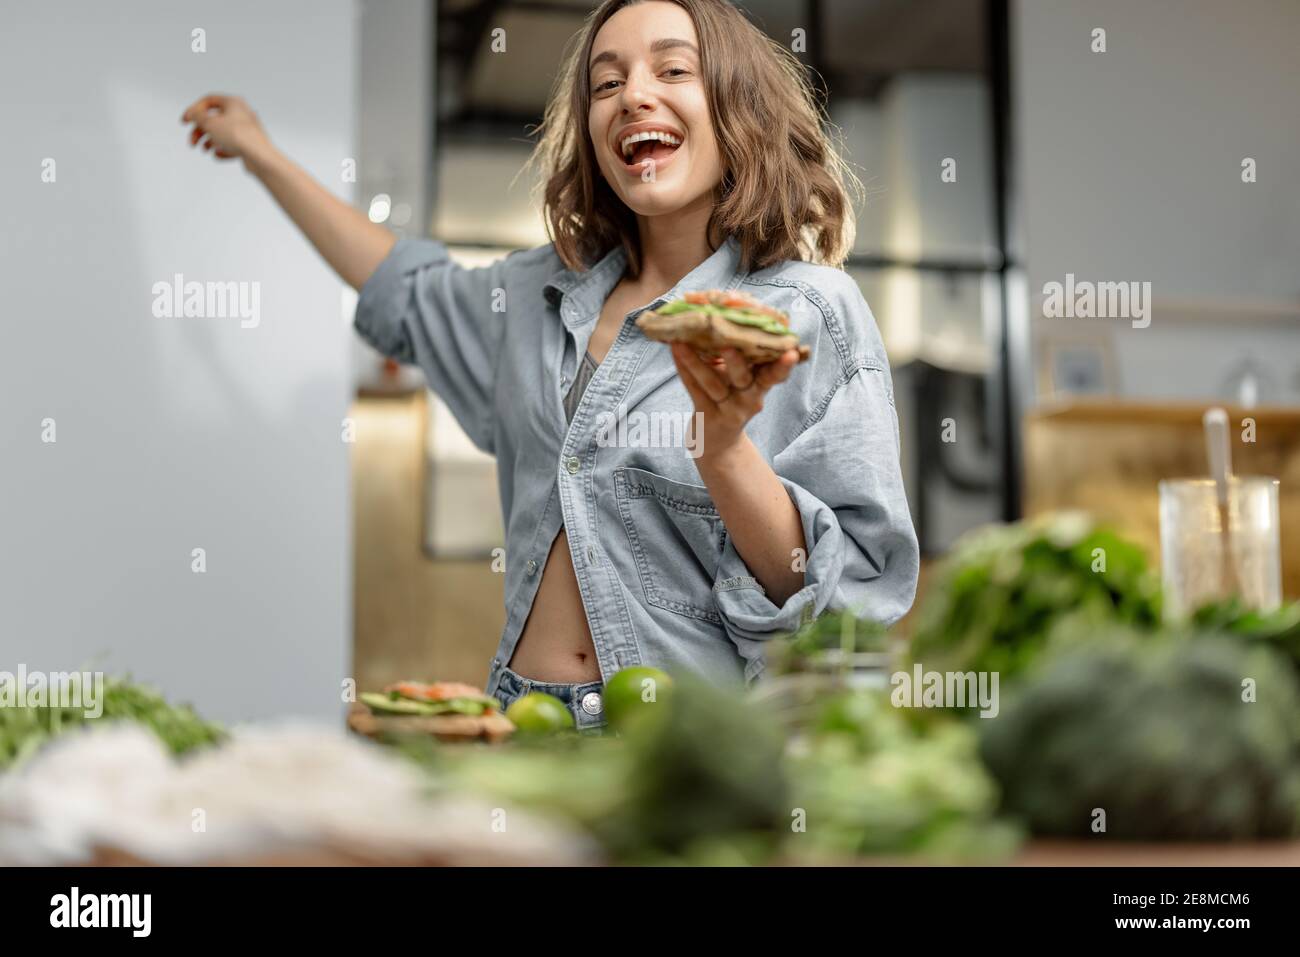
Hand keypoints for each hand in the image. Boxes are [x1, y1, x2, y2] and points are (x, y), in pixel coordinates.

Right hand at [180, 94, 269, 162]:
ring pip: (222, 133)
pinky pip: (231, 145)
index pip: (208, 101)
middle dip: (200, 131)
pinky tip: (218, 154)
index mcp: (234, 102)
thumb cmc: (239, 137)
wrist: (260, 157)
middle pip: (214, 119)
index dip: (194, 110)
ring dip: (209, 141)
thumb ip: (196, 116)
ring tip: (204, 150)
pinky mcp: (249, 143)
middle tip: (192, 142)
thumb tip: (192, 114)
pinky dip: (222, 149)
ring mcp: (246, 129)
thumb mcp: (210, 123)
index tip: (185, 121)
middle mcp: (241, 113)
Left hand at [670, 343, 798, 461]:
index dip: (783, 365)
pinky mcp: (707, 415)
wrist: (718, 442)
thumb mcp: (745, 380)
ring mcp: (727, 409)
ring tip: (682, 342)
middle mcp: (748, 399)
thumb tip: (733, 314)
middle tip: (729, 346)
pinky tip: (675, 350)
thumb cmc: (733, 398)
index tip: (791, 352)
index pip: (775, 375)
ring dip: (696, 363)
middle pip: (744, 379)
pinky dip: (684, 369)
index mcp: (761, 386)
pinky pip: (694, 390)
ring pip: (712, 384)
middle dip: (737, 363)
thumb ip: (745, 355)